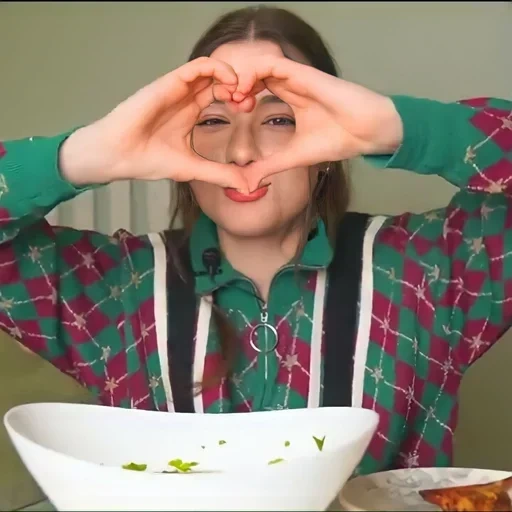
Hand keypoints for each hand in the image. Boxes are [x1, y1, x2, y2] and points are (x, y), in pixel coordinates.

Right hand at [60, 57, 248, 190]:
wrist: (119, 156)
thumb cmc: (148, 160)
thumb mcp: (193, 168)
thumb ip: (219, 174)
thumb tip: (246, 187)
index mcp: (190, 113)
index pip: (219, 95)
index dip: (238, 99)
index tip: (250, 111)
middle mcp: (185, 98)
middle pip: (218, 80)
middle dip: (239, 87)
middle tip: (249, 101)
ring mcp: (177, 89)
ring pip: (210, 69)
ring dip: (230, 76)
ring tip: (241, 92)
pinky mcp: (168, 83)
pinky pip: (196, 67)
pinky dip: (216, 69)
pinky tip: (230, 83)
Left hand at [233, 56, 403, 190]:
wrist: (366, 133)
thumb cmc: (338, 140)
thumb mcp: (293, 156)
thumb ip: (270, 166)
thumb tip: (248, 183)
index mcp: (291, 97)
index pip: (258, 86)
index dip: (240, 94)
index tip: (231, 110)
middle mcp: (293, 84)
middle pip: (256, 73)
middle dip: (236, 85)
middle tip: (226, 101)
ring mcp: (298, 77)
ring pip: (261, 65)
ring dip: (242, 77)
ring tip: (233, 97)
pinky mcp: (305, 74)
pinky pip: (274, 64)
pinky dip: (255, 73)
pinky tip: (244, 90)